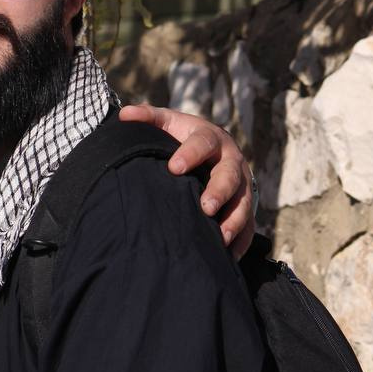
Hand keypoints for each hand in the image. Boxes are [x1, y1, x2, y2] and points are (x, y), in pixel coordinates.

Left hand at [118, 104, 254, 258]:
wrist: (213, 149)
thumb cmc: (183, 137)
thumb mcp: (168, 123)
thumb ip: (148, 117)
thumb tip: (124, 115)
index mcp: (210, 138)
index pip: (202, 143)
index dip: (190, 154)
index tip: (173, 168)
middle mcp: (231, 160)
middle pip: (229, 176)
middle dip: (219, 192)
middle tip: (205, 207)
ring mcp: (242, 184)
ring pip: (243, 202)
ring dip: (234, 220)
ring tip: (220, 237)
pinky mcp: (245, 204)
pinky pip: (248, 224)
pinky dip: (241, 241)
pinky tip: (228, 256)